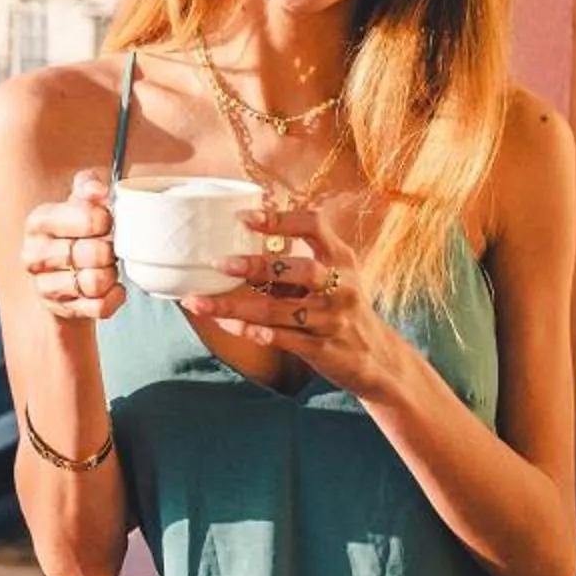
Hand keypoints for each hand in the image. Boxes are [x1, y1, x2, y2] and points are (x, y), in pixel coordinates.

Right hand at [20, 166, 124, 323]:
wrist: (60, 274)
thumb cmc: (73, 232)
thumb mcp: (77, 203)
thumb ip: (88, 186)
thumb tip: (98, 190)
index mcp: (39, 221)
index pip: (86, 218)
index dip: (106, 220)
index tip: (107, 223)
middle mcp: (35, 255)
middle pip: (93, 253)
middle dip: (110, 251)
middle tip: (110, 248)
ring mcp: (44, 286)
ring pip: (96, 282)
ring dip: (111, 274)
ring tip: (108, 267)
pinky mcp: (60, 310)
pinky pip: (100, 307)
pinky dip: (115, 297)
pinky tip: (113, 287)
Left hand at [186, 203, 401, 394]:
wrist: (376, 358)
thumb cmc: (341, 308)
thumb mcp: (333, 276)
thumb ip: (297, 261)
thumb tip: (244, 238)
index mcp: (342, 259)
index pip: (314, 226)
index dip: (280, 219)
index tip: (244, 218)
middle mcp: (341, 287)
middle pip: (301, 270)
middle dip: (258, 266)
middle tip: (219, 263)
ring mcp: (333, 320)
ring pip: (280, 311)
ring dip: (237, 307)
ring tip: (199, 303)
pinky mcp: (323, 349)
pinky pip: (282, 339)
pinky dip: (251, 332)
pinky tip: (226, 325)